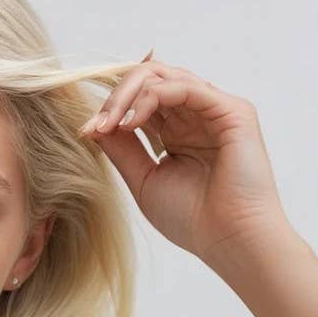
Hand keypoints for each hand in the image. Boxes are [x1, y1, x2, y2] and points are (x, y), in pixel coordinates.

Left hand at [78, 52, 290, 264]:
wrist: (230, 240)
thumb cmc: (193, 220)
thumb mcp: (145, 181)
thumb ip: (122, 150)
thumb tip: (92, 125)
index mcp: (177, 133)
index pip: (140, 100)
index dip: (112, 107)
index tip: (86, 130)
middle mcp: (195, 116)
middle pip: (149, 79)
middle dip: (116, 96)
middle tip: (96, 124)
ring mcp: (214, 110)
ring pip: (164, 76)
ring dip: (129, 94)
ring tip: (111, 123)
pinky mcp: (231, 110)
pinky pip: (185, 86)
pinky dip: (153, 96)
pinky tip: (133, 121)